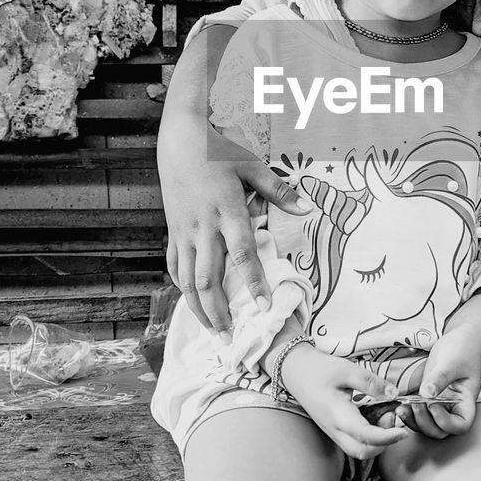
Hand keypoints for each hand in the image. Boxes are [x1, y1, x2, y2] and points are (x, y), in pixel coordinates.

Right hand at [160, 125, 308, 334]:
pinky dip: (184, 289)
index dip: (252, 282)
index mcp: (228, 211)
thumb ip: (279, 192)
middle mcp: (204, 227)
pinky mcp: (174, 232)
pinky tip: (194, 304)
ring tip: (214, 331)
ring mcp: (185, 232)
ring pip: (187, 280)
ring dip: (199, 309)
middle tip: (232, 338)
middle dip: (219, 312)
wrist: (179, 141)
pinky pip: (176, 267)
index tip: (263, 306)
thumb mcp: (253, 166)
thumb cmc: (219, 152)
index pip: (242, 254)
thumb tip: (307, 209)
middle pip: (208, 278)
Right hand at [280, 346, 409, 461]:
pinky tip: (376, 418)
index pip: (366, 436)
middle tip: (394, 420)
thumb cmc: (319, 369)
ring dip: (377, 442)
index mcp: (337, 415)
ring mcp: (333, 432)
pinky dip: (370, 437)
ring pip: (358, 450)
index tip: (404, 430)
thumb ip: (371, 382)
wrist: (295, 371)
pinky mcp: (335, 429)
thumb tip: (394, 394)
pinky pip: (354, 442)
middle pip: (363, 452)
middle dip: (384, 444)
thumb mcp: (346, 369)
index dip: (388, 437)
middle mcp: (335, 429)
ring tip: (387, 416)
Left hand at [404, 330, 480, 438]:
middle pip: (440, 430)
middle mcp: (453, 407)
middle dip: (425, 422)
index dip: (446, 422)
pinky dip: (409, 412)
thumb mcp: (453, 363)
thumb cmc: (465, 350)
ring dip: (413, 420)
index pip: (460, 425)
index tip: (434, 405)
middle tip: (415, 405)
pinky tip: (400, 404)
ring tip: (402, 408)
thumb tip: (426, 394)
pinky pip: (418, 411)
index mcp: (465, 402)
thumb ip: (440, 379)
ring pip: (427, 424)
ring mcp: (440, 403)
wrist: (462, 340)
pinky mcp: (428, 397)